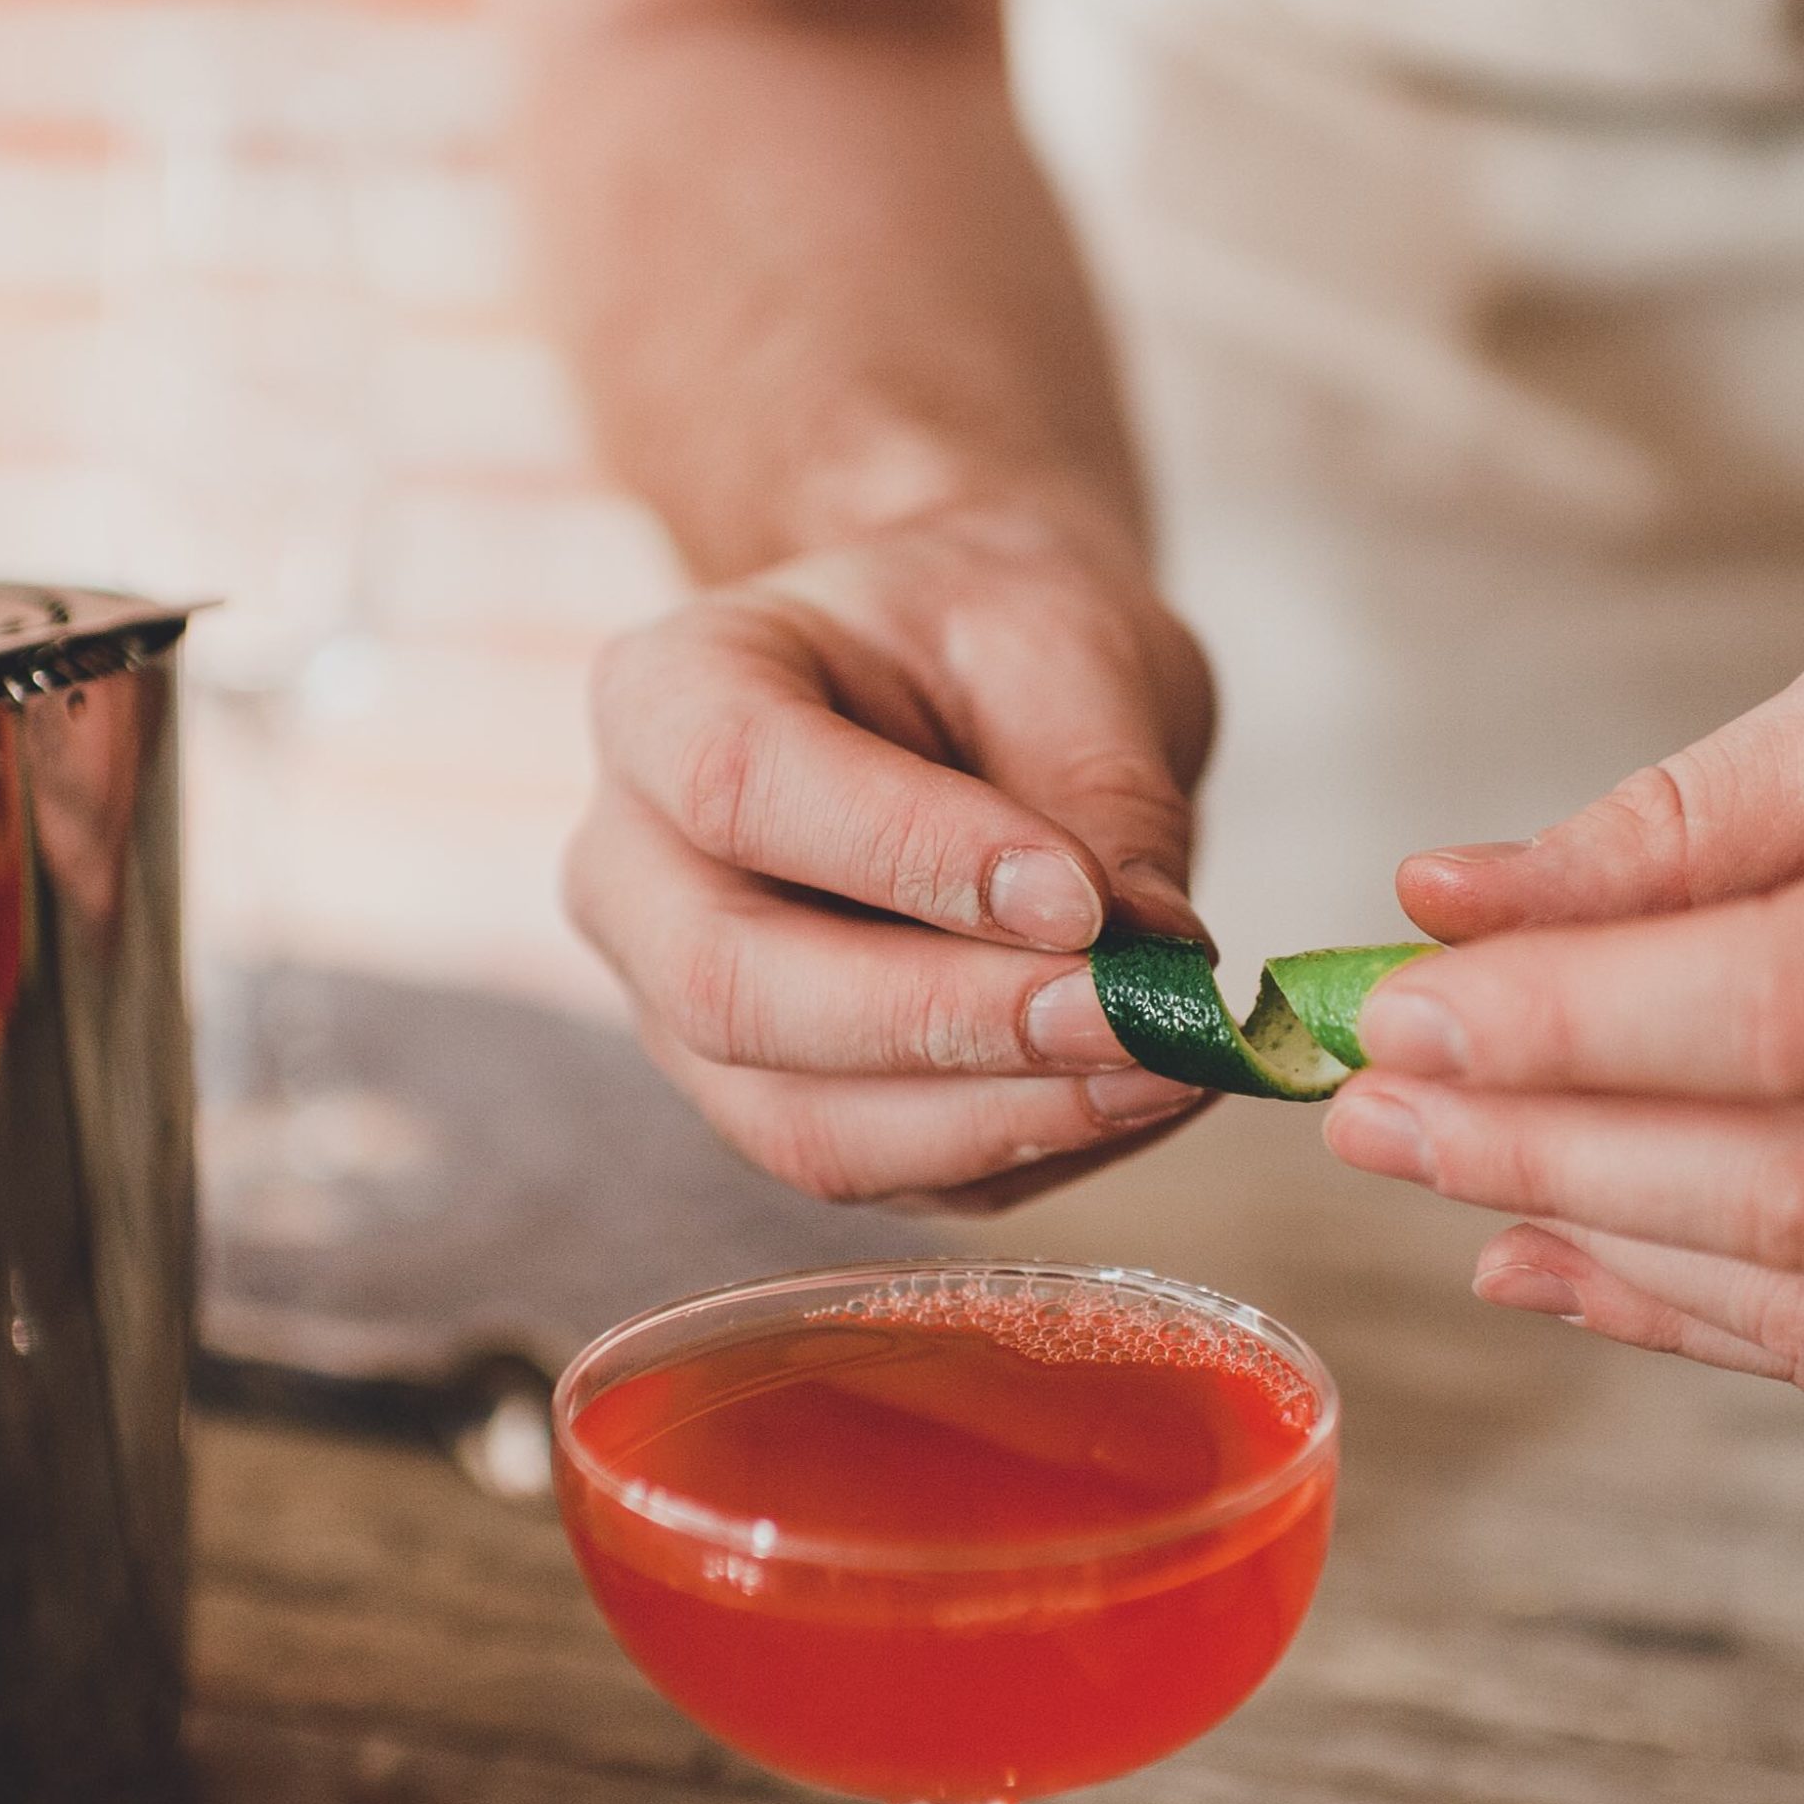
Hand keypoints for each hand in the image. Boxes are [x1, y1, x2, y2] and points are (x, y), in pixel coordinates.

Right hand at [569, 497, 1220, 1207]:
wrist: (968, 675)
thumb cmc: (995, 633)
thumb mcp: (1068, 647)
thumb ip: (1103, 795)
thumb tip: (1152, 960)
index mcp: (666, 694)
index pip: (740, 784)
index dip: (909, 855)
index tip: (1080, 896)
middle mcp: (635, 867)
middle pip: (733, 989)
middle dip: (948, 1023)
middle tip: (1132, 1018)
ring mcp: (683, 1006)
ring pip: (797, 1123)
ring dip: (995, 1120)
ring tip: (1168, 1068)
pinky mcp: (774, 1100)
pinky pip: (882, 1170)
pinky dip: (1023, 1151)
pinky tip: (1143, 1095)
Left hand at [1318, 463, 1803, 1388]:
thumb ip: (1687, 816)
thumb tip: (1449, 911)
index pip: (1802, 1012)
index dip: (1572, 1031)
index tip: (1397, 1008)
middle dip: (1550, 1154)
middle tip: (1370, 1105)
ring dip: (1609, 1248)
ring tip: (1439, 1170)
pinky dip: (1709, 1306)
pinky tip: (1562, 1247)